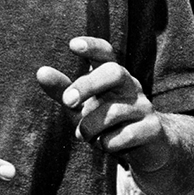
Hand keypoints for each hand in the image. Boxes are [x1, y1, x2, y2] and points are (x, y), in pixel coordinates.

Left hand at [35, 37, 169, 170]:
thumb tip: (41, 72)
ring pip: (112, 112)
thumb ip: (63, 90)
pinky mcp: (152, 129)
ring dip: (90, 128)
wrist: (147, 149)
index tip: (73, 45)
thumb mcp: (82, 108)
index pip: (106, 54)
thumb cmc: (107, 124)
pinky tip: (108, 145)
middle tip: (67, 101)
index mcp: (114, 76)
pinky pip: (122, 136)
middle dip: (87, 85)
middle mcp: (131, 86)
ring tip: (86, 136)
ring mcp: (144, 106)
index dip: (92, 46)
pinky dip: (107, 144)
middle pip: (114, 72)